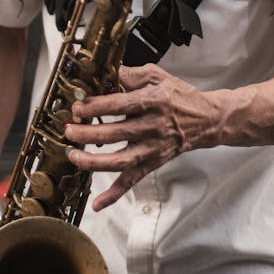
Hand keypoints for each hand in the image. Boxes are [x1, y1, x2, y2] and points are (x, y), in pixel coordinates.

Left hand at [64, 64, 219, 210]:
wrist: (205, 120)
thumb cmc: (178, 96)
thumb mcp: (157, 76)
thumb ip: (130, 74)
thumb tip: (104, 70)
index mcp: (153, 101)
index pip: (120, 105)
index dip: (96, 106)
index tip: (77, 107)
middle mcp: (152, 127)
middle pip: (115, 133)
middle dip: (87, 133)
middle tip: (68, 130)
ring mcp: (152, 148)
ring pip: (119, 161)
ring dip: (93, 161)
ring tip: (73, 156)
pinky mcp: (152, 163)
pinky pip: (131, 181)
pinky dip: (114, 194)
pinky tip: (97, 203)